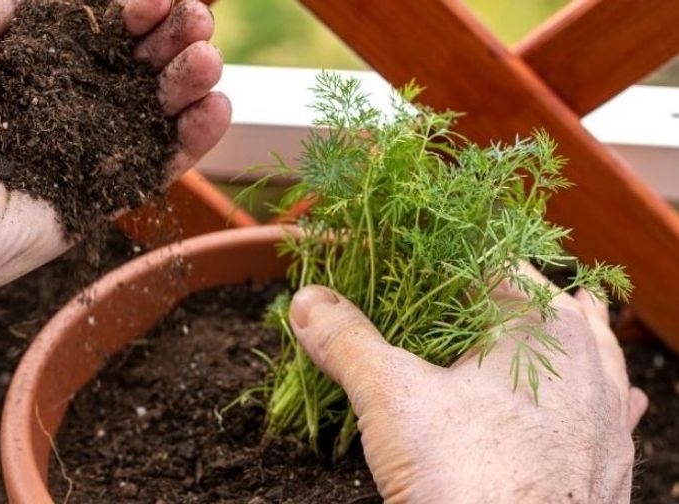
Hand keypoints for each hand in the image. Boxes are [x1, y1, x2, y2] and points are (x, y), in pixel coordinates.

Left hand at [0, 0, 228, 329]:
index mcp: (28, 60)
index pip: (102, 29)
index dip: (138, 9)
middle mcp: (59, 106)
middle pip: (136, 68)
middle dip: (173, 40)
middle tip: (198, 24)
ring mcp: (79, 156)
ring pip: (154, 116)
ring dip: (189, 84)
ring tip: (208, 62)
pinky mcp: (93, 204)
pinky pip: (154, 170)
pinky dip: (192, 142)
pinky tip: (216, 109)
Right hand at [289, 270, 646, 502]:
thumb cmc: (465, 477)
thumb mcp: (391, 398)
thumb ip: (348, 341)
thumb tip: (307, 302)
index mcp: (543, 324)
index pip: (489, 263)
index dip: (440, 255)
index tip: (406, 253)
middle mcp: (589, 361)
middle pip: (541, 304)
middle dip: (495, 293)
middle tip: (450, 288)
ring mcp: (606, 414)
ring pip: (588, 351)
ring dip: (559, 333)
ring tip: (550, 315)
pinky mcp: (608, 461)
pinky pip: (609, 407)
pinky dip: (593, 390)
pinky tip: (598, 393)